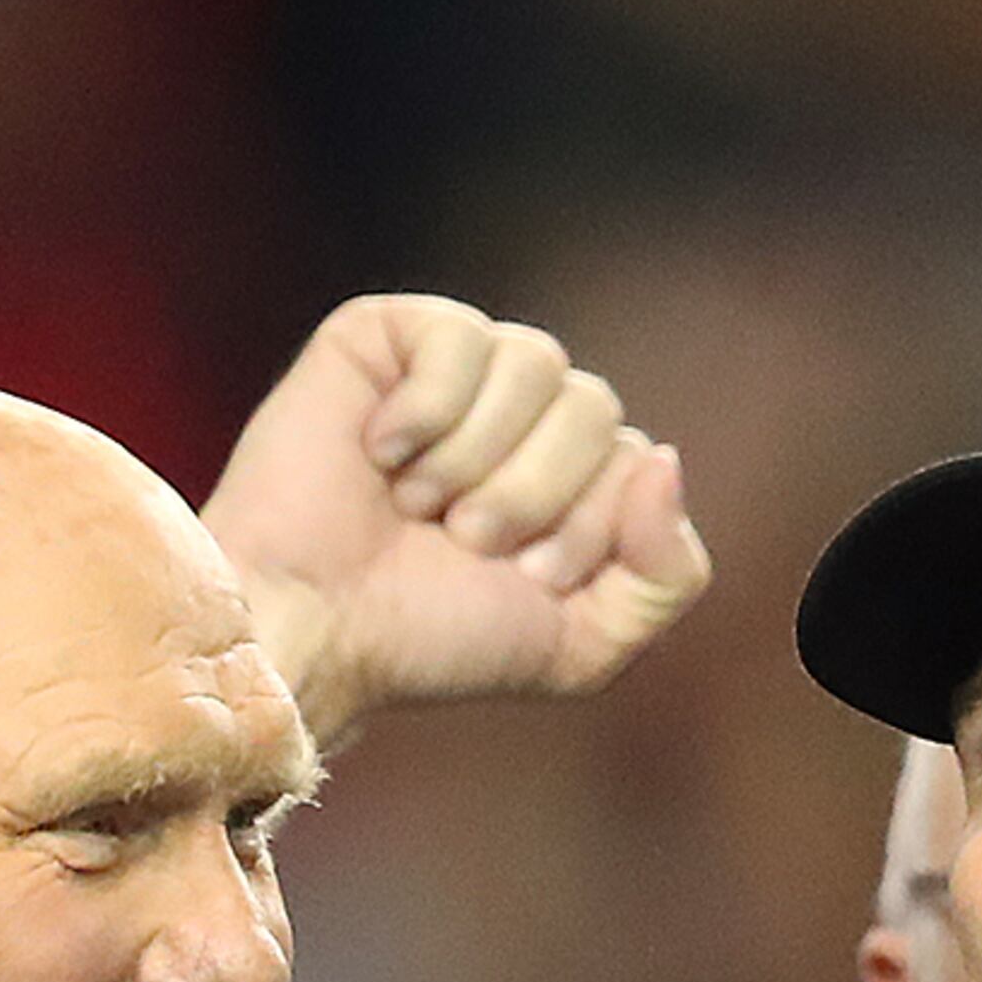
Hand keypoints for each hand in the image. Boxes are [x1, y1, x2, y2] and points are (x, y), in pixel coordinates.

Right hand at [201, 295, 711, 746]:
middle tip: (462, 540)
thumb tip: (664, 457)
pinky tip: (378, 452)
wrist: (313, 629)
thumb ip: (668, 574)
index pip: (636, 458)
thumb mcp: (583, 647)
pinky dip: (426, 411)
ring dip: (477, 456)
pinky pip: (459, 336)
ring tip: (417, 503)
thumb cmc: (431, 639)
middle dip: (534, 492)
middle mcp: (523, 413)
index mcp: (573, 475)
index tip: (523, 576)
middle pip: (595, 405)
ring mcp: (457, 369)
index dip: (588, 524)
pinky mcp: (387, 335)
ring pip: (539, 363)